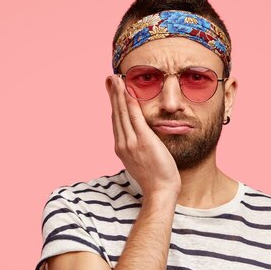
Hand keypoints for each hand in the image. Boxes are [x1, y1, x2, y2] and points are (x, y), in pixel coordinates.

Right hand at [106, 75, 180, 197]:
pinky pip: (134, 117)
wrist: (160, 191)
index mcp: (122, 148)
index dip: (114, 104)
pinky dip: (129, 103)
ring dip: (118, 94)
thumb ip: (138, 147)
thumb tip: (141, 138)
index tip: (113, 90)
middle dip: (113, 94)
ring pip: (122, 113)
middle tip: (110, 78)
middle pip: (115, 114)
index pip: (116, 121)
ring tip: (116, 79)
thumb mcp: (142, 160)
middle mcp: (122, 144)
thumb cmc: (155, 179)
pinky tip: (128, 90)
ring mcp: (131, 142)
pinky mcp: (143, 141)